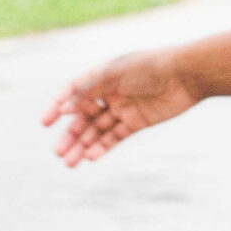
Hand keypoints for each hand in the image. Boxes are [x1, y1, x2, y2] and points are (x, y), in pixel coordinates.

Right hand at [42, 50, 198, 167]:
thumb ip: (90, 91)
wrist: (186, 75)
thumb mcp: (115, 75)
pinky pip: (115, 136)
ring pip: (98, 130)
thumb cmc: (150, 67)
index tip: (45, 123)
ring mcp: (124, 108)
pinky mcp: (138, 122)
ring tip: (70, 162)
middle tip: (58, 153)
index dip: (58, 107)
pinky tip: (91, 157)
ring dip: (84, 146)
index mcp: (102, 76)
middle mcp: (110, 93)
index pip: (74, 93)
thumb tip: (65, 107)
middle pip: (84, 117)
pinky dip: (103, 147)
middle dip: (71, 135)